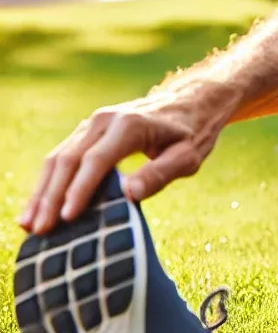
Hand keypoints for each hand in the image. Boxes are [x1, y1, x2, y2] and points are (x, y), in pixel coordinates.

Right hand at [18, 84, 237, 234]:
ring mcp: (92, 124)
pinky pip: (62, 156)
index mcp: (130, 125)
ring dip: (42, 191)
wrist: (191, 102)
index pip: (97, 161)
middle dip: (52, 197)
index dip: (80, 190)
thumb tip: (129, 195)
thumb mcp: (188, 156)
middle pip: (69, 160)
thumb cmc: (192, 133)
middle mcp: (105, 120)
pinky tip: (38, 206)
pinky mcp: (88, 132)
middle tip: (40, 231)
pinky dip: (48, 181)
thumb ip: (160, 174)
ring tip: (29, 224)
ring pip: (58, 158)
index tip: (67, 218)